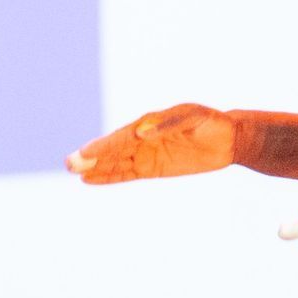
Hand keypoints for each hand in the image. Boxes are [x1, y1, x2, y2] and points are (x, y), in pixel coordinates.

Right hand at [67, 103, 235, 183]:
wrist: (228, 138)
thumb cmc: (210, 122)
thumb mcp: (194, 118)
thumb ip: (168, 124)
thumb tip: (143, 133)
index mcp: (149, 122)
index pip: (122, 137)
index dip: (105, 145)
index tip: (87, 152)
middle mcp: (142, 138)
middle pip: (113, 150)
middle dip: (92, 157)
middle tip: (69, 164)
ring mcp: (146, 154)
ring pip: (116, 163)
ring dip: (95, 168)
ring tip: (73, 172)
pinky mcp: (152, 168)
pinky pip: (127, 174)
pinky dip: (109, 177)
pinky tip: (91, 180)